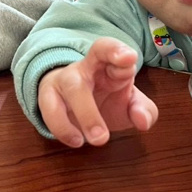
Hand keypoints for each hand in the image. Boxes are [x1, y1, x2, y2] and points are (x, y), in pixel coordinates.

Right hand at [37, 37, 157, 147]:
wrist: (78, 100)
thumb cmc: (108, 97)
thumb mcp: (131, 102)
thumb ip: (144, 110)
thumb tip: (142, 121)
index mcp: (105, 63)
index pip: (105, 49)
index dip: (116, 51)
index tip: (128, 59)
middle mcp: (80, 70)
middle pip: (78, 83)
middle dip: (88, 112)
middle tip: (101, 138)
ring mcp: (62, 83)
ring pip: (63, 96)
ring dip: (73, 122)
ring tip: (87, 142)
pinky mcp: (47, 98)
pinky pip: (48, 110)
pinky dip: (61, 128)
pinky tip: (76, 140)